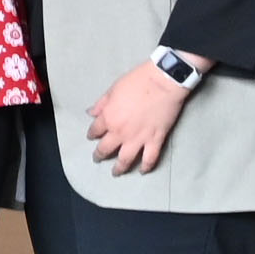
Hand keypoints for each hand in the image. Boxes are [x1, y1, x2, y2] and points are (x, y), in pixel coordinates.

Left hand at [84, 61, 194, 175]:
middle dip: (100, 155)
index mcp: (108, 118)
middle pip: (106, 149)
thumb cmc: (137, 81)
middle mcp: (121, 132)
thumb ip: (101, 104)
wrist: (163, 82)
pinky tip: (142, 171)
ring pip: (126, 159)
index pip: (95, 131)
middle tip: (98, 159)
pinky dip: (145, 167)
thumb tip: (91, 113)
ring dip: (119, 168)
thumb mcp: (113, 89)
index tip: (92, 137)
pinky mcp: (156, 140)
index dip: (92, 134)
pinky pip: (150, 158)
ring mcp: (139, 138)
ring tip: (116, 172)